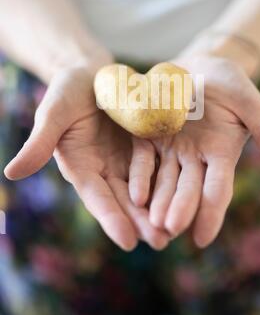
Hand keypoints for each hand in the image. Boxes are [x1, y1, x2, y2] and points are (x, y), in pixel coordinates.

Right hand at [4, 66, 168, 250]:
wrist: (93, 73)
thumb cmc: (68, 90)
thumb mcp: (54, 112)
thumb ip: (39, 142)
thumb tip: (11, 173)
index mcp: (80, 166)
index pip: (97, 196)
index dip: (111, 218)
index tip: (128, 241)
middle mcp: (104, 168)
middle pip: (123, 199)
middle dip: (141, 222)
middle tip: (161, 242)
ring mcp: (126, 158)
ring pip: (144, 188)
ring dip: (159, 208)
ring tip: (177, 229)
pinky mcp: (144, 145)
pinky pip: (159, 164)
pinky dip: (170, 180)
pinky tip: (187, 193)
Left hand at [128, 56, 259, 247]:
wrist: (201, 66)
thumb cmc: (230, 85)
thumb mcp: (250, 104)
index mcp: (221, 154)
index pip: (217, 189)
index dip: (211, 213)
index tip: (202, 238)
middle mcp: (195, 157)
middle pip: (188, 188)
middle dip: (180, 209)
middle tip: (169, 229)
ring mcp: (171, 148)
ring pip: (164, 180)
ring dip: (158, 201)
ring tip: (150, 223)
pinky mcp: (149, 135)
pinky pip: (143, 158)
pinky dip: (140, 175)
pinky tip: (135, 195)